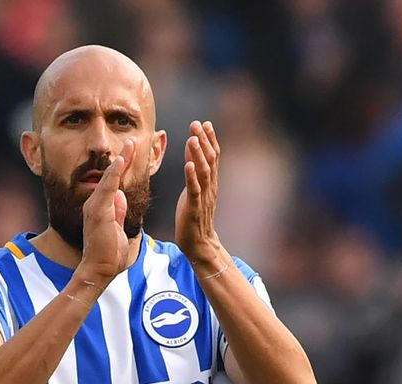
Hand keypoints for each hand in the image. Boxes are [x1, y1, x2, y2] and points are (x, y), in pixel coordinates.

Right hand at [80, 140, 134, 280]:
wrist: (99, 270)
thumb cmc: (109, 254)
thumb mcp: (117, 228)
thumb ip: (118, 212)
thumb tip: (121, 196)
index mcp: (100, 207)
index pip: (113, 182)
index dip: (122, 167)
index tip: (131, 153)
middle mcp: (95, 203)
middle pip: (111, 175)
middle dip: (122, 157)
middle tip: (131, 141)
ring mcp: (95, 206)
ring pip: (109, 177)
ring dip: (120, 160)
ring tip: (129, 144)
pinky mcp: (98, 211)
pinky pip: (107, 187)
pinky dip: (114, 173)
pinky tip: (121, 161)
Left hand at [175, 121, 221, 263]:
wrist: (199, 243)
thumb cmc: (194, 216)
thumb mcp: (194, 189)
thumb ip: (193, 171)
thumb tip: (190, 151)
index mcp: (210, 182)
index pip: (213, 156)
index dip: (209, 139)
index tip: (204, 123)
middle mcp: (210, 187)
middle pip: (210, 160)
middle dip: (204, 141)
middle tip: (197, 124)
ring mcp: (203, 197)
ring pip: (203, 171)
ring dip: (198, 154)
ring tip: (192, 138)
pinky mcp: (194, 208)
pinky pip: (194, 190)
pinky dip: (192, 176)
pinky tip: (188, 164)